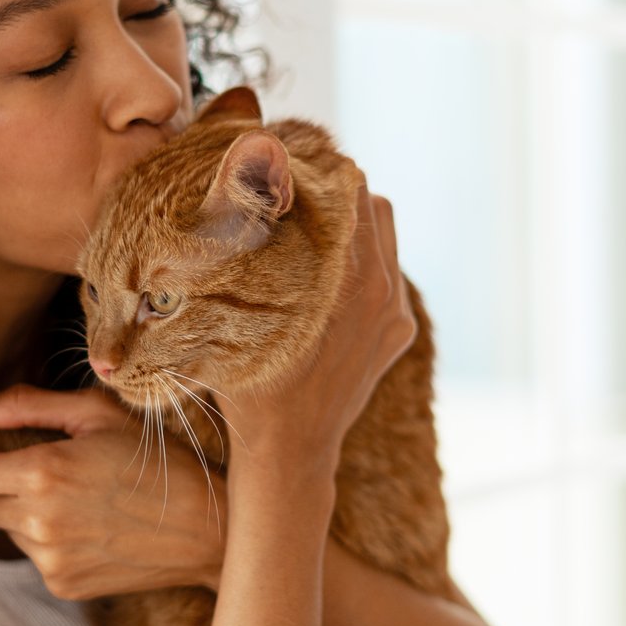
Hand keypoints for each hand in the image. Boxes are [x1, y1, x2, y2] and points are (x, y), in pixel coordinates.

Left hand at [0, 384, 226, 599]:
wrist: (209, 527)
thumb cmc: (156, 459)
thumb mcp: (96, 414)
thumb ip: (24, 407)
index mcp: (43, 471)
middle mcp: (39, 521)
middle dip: (1, 484)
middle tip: (48, 468)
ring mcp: (51, 560)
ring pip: (11, 530)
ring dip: (29, 512)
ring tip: (85, 499)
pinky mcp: (64, 585)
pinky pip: (36, 556)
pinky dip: (52, 540)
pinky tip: (93, 527)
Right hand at [220, 177, 416, 475]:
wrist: (291, 451)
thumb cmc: (250, 384)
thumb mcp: (233, 317)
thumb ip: (238, 254)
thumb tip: (226, 195)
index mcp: (346, 276)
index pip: (347, 189)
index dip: (315, 175)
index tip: (283, 173)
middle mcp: (382, 288)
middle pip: (369, 202)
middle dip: (333, 195)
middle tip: (292, 200)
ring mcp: (396, 310)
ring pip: (385, 233)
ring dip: (351, 227)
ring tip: (309, 238)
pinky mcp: (400, 329)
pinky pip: (389, 273)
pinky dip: (363, 265)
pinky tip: (324, 282)